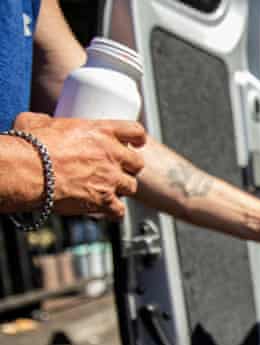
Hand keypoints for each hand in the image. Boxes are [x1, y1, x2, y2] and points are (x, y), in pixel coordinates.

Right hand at [13, 112, 145, 218]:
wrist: (26, 171)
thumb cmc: (29, 145)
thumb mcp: (38, 121)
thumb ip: (49, 121)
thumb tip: (45, 122)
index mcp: (101, 131)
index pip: (135, 131)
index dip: (137, 138)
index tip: (135, 143)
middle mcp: (111, 154)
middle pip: (137, 163)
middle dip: (129, 167)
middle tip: (116, 169)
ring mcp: (110, 178)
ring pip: (131, 186)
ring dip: (121, 189)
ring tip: (106, 189)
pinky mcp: (104, 200)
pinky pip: (119, 210)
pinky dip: (113, 211)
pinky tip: (105, 210)